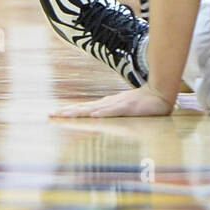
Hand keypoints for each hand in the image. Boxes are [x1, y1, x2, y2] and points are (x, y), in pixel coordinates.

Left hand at [51, 85, 174, 117]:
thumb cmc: (142, 103)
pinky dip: (103, 113)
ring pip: (94, 109)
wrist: (159, 93)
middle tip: (50, 115)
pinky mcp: (127, 107)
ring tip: (65, 115)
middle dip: (67, 112)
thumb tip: (95, 116)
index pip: (83, 109)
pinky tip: (93, 115)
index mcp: (106, 105)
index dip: (68, 112)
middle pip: (83, 108)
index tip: (53, 114)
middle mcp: (108, 104)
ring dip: (79, 112)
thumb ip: (111, 112)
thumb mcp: (123, 110)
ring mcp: (117, 105)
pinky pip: (113, 111)